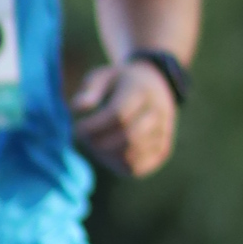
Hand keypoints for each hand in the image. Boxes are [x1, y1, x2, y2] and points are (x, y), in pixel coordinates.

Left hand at [70, 58, 178, 175]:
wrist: (156, 85)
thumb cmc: (119, 82)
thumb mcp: (103, 77)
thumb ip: (89, 89)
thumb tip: (78, 107)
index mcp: (143, 89)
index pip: (119, 114)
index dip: (94, 126)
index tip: (78, 128)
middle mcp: (159, 110)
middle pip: (128, 136)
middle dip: (99, 142)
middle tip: (85, 139)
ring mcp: (164, 132)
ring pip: (132, 154)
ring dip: (106, 155)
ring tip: (96, 144)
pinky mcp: (163, 150)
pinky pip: (137, 166)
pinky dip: (117, 164)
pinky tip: (109, 153)